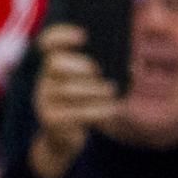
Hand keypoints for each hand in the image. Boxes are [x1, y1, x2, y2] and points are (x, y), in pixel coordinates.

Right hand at [29, 24, 120, 177]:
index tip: (83, 35)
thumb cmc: (80, 110)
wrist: (61, 143)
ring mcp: (45, 101)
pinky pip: (77, 113)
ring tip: (113, 90)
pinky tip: (114, 109)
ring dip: (95, 89)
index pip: (47, 43)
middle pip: (55, 64)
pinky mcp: (52, 121)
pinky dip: (99, 110)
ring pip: (69, 90)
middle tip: (98, 70)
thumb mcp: (86, 90)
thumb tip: (134, 66)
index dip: (61, 35)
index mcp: (52, 68)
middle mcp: (44, 81)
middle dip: (79, 64)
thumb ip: (99, 75)